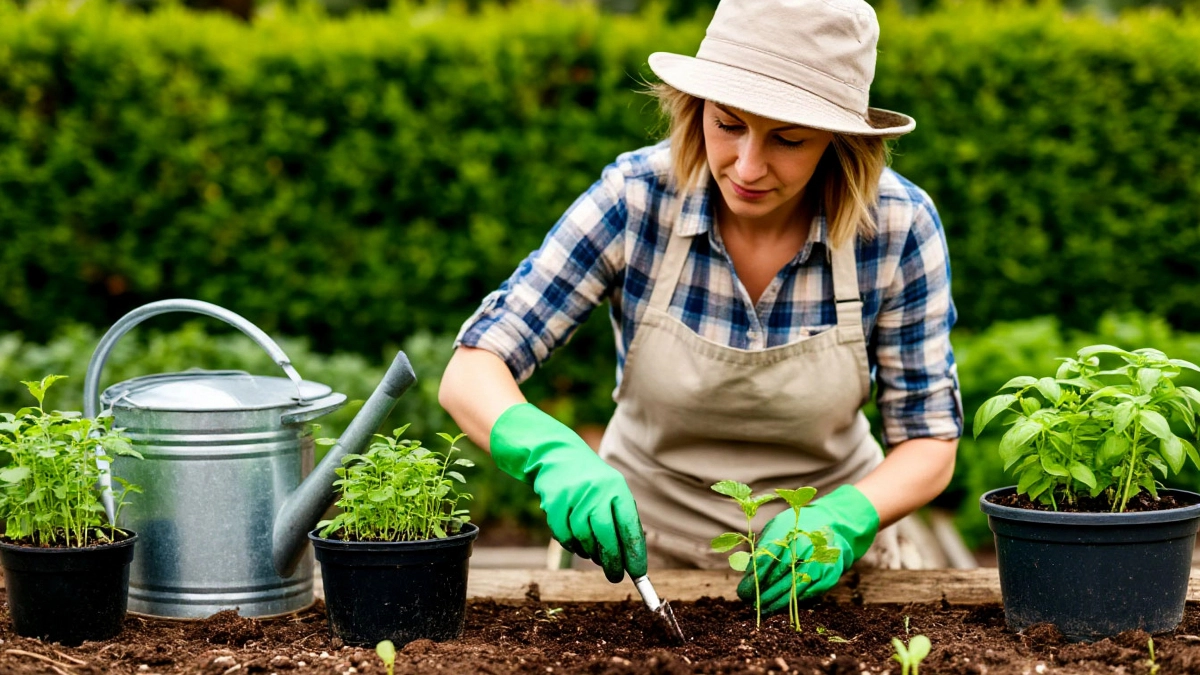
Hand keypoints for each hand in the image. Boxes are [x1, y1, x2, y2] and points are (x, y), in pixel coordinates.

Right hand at [490, 403, 646, 582]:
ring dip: (591, 553)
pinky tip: (577, 542)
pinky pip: (565, 537)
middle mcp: (596, 491)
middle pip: (606, 536)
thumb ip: (621, 521)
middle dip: (613, 561)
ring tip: (595, 553)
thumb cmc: (592, 482)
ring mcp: (573, 497)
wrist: (557, 456)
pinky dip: (572, 545)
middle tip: (616, 576)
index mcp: (616, 488)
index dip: (634, 553)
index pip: (629, 526)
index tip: (638, 573)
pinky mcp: (553, 504)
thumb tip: (629, 560)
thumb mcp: (612, 491)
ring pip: (584, 539)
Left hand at [736, 485, 878, 611]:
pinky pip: (809, 593)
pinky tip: (781, 606)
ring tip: (764, 609)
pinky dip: (793, 602)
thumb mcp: (777, 528)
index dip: (755, 578)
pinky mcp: (829, 576)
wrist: (832, 527)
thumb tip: (748, 571)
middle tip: (750, 603)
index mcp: (790, 532)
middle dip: (764, 593)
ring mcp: (819, 562)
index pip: (768, 559)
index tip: (744, 591)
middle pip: (780, 576)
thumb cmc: (796, 528)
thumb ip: (764, 546)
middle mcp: (806, 547)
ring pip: (795, 588)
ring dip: (777, 602)